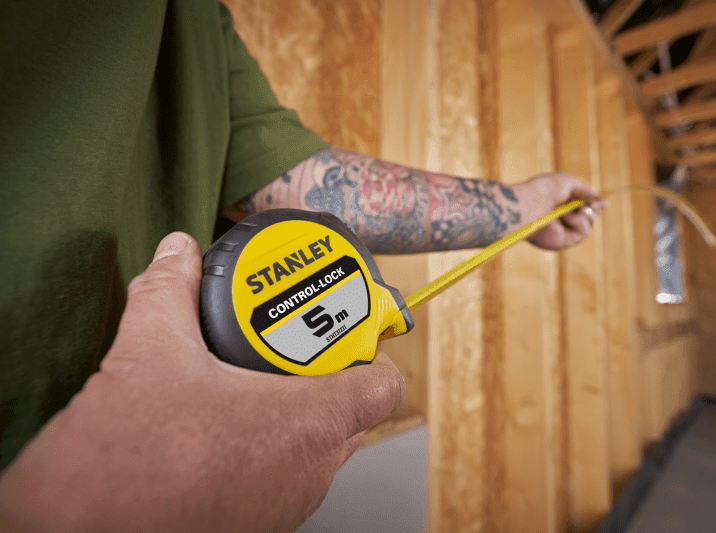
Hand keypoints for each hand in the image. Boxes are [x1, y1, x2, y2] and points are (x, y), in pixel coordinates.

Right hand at [0, 233, 404, 532]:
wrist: (79, 532)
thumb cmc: (124, 463)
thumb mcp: (148, 354)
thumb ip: (170, 293)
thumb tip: (177, 255)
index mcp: (306, 424)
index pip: (383, 385)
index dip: (370, 350)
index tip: (345, 330)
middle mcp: (310, 471)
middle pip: (352, 412)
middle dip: (325, 374)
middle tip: (289, 346)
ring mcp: (287, 504)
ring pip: (319, 446)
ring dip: (296, 411)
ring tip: (253, 380)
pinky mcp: (259, 523)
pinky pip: (286, 474)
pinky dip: (270, 445)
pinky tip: (224, 424)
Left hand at [513, 172, 606, 249]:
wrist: (528, 204)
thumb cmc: (544, 190)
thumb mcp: (568, 182)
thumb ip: (585, 190)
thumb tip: (600, 199)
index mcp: (560, 204)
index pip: (582, 206)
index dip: (594, 204)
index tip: (603, 201)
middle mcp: (561, 218)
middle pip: (590, 216)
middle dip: (592, 207)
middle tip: (584, 203)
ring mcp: (563, 231)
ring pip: (590, 223)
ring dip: (585, 213)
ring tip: (567, 209)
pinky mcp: (563, 241)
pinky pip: (584, 231)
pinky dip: (579, 221)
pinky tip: (565, 216)